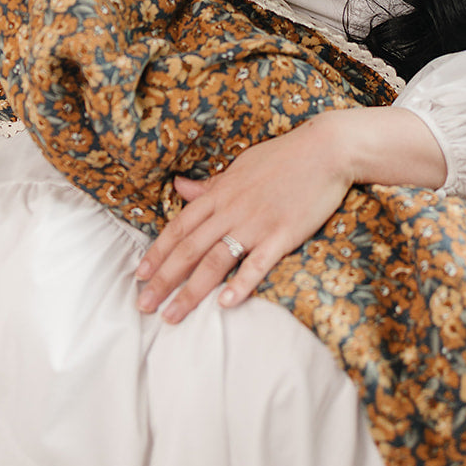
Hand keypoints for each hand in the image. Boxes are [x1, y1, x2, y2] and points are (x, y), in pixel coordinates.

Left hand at [134, 112, 354, 322]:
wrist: (326, 150)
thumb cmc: (283, 156)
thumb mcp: (240, 166)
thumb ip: (210, 185)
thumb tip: (179, 187)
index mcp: (220, 193)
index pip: (180, 227)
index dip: (157, 252)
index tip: (139, 276)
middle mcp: (232, 210)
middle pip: (189, 249)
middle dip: (163, 280)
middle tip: (144, 306)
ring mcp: (257, 223)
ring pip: (215, 261)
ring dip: (191, 291)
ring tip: (172, 316)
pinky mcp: (283, 234)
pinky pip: (257, 263)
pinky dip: (239, 284)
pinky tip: (224, 304)